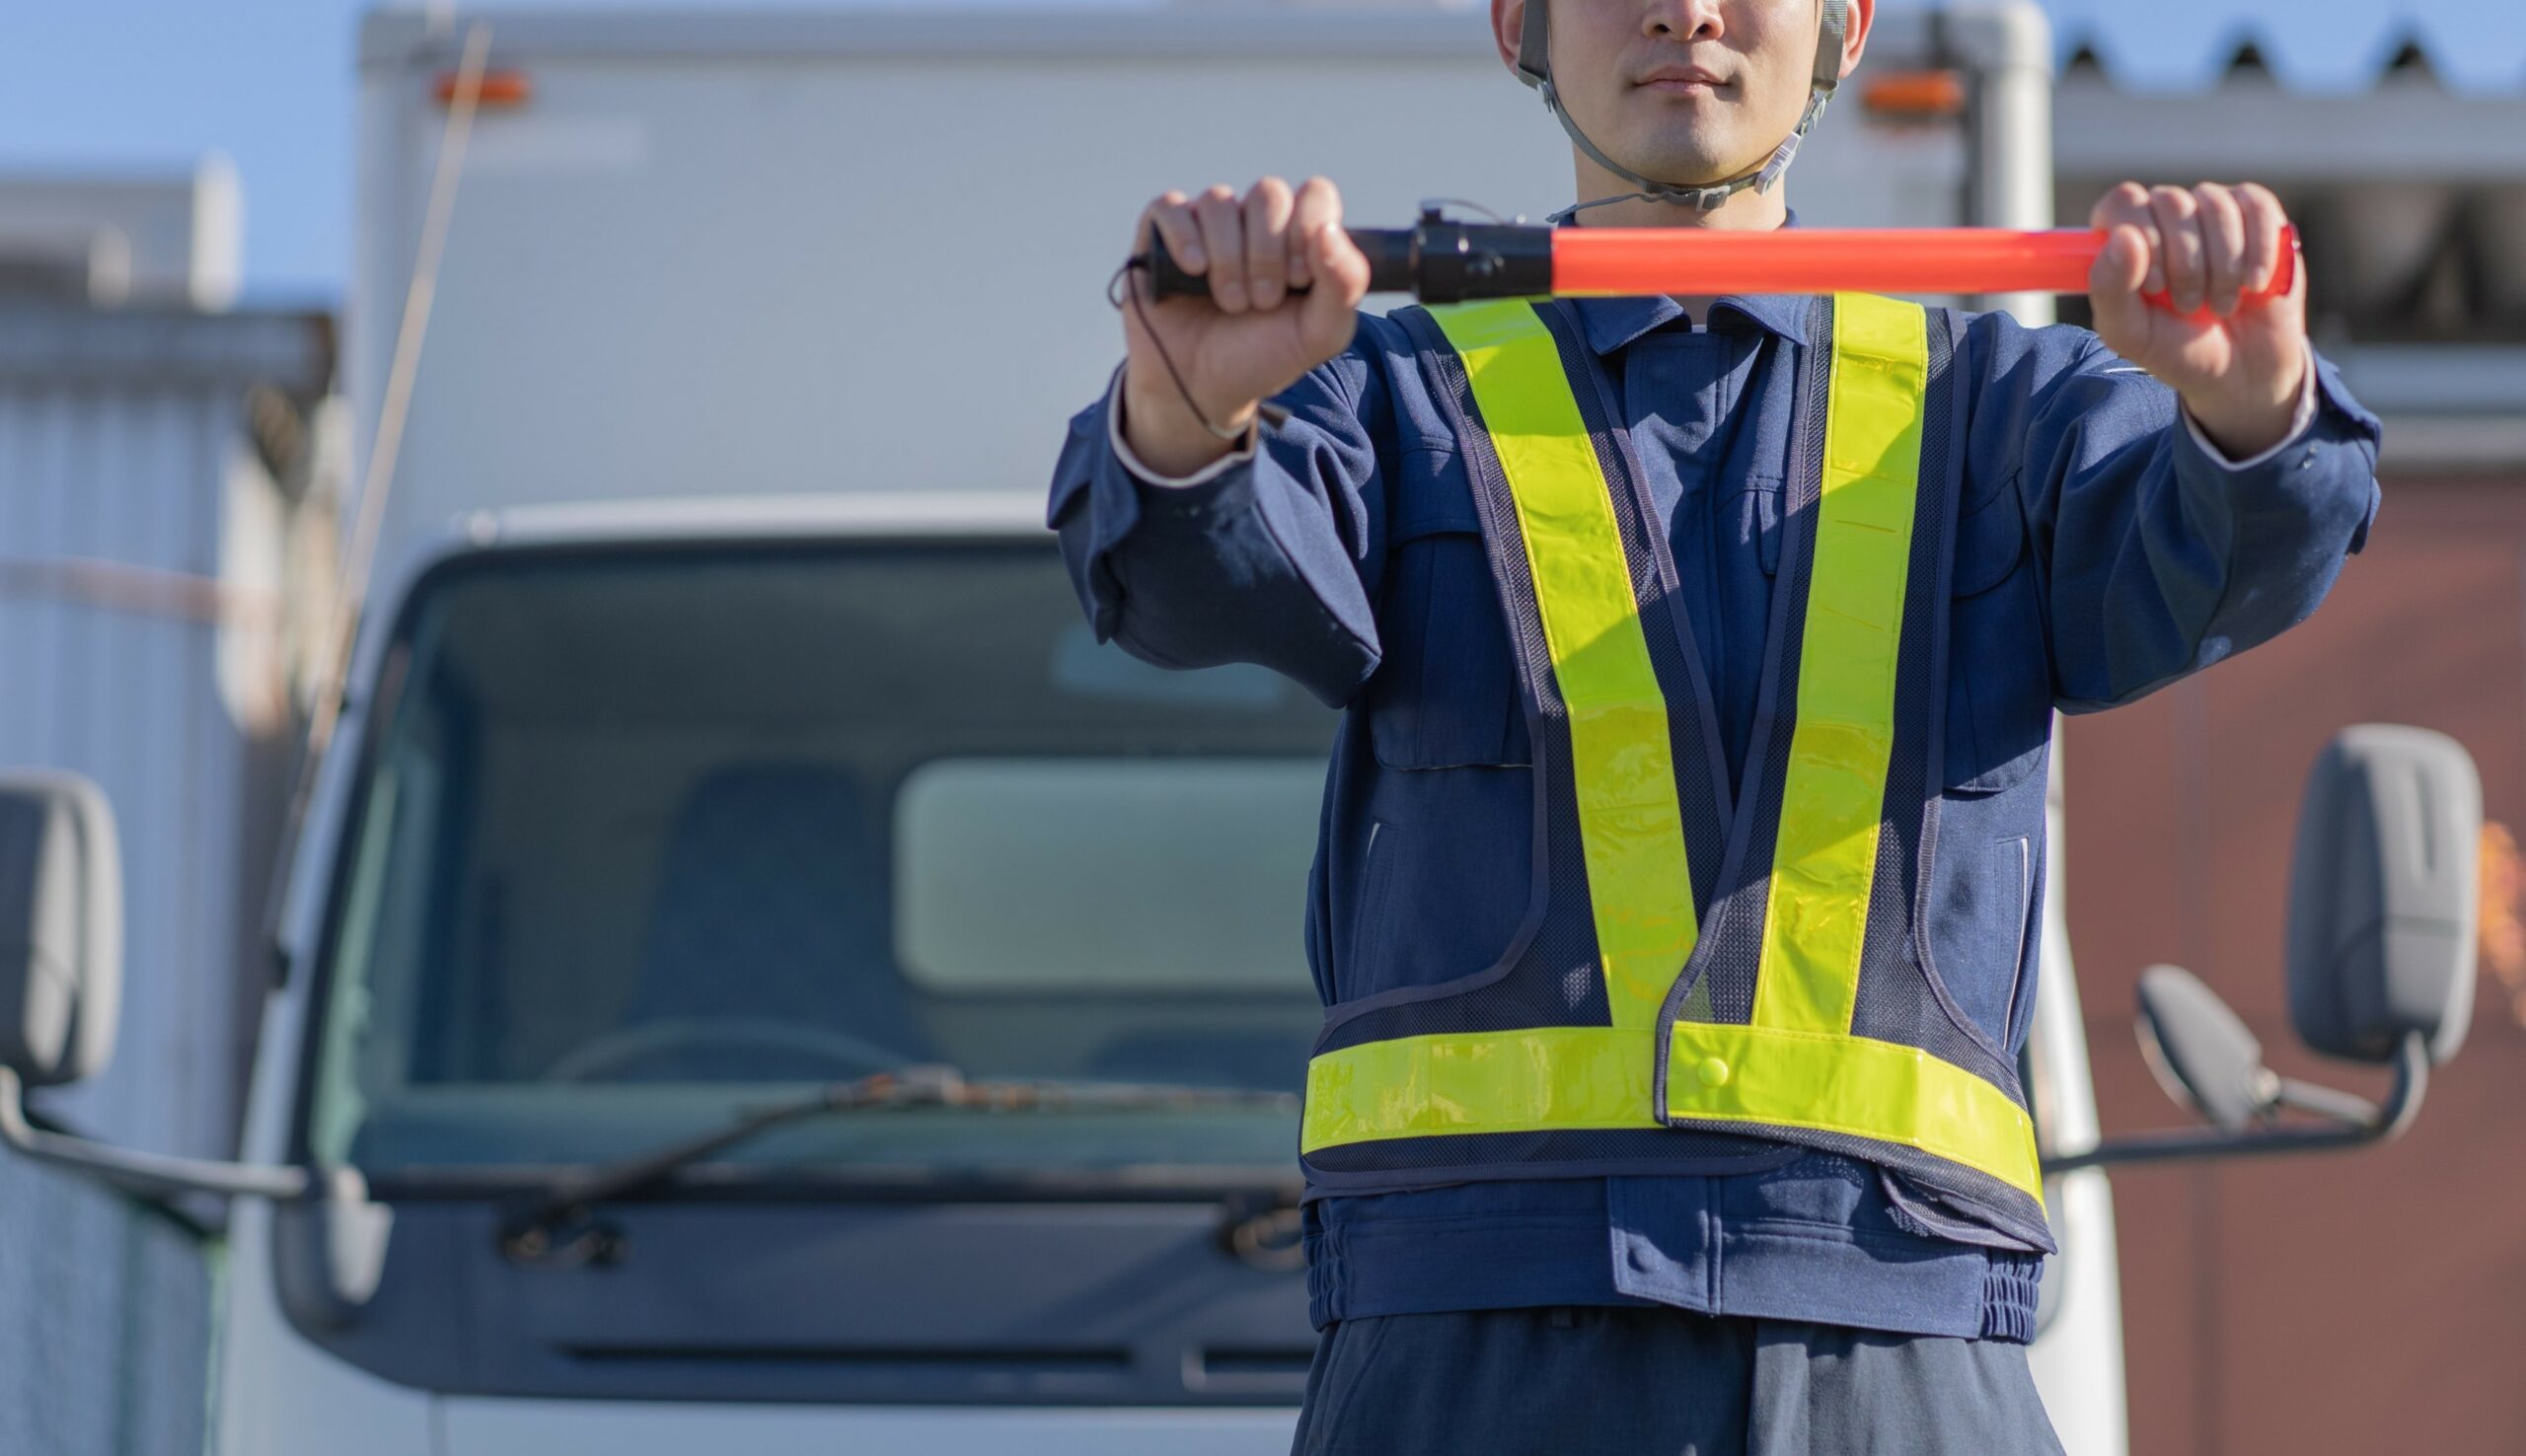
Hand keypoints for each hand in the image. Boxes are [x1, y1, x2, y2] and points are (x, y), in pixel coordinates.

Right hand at [1119, 176, 1371, 477]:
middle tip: (1262, 302)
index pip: (1315, 194)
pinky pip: (1170, 207)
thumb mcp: (1320, 334)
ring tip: (1230, 303)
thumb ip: (1346, 285)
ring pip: (1219, 202)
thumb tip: (1329, 230)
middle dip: (1267, 255)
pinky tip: (1193, 272)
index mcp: (1297, 235)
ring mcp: (1206, 224)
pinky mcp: (1161, 234)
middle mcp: (1252, 221)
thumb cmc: (1262, 356)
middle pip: (1268, 194)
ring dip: (1228, 260)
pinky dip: (1184, 238)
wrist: (1203, 389)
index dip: (1308, 230)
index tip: (1299, 280)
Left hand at [2087, 181, 2310, 459]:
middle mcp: (2166, 214)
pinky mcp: (2257, 212)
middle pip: (2171, 201)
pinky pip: (2257, 207)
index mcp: (2126, 237)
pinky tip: (2252, 286)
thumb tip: (2123, 237)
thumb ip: (2109, 288)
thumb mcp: (2131, 334)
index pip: (2123, 202)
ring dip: (2222, 266)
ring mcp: (2212, 208)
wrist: (2240, 368)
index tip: (2155, 285)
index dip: (2142, 238)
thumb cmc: (2176, 348)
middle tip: (2189, 306)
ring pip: (2216, 205)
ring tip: (2219, 305)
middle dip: (2185, 264)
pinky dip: (2258, 252)